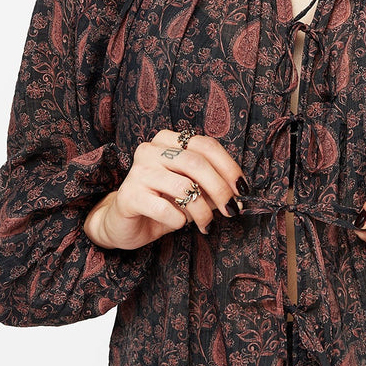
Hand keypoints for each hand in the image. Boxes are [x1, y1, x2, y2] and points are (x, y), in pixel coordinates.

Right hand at [83, 130, 247, 250]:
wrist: (123, 223)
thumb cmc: (161, 203)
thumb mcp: (191, 191)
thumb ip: (210, 186)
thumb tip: (237, 193)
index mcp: (168, 141)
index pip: (206, 145)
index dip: (229, 167)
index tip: (242, 190)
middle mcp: (151, 150)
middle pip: (196, 163)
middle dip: (220, 189)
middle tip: (231, 210)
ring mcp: (138, 171)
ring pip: (183, 186)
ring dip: (202, 210)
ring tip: (206, 224)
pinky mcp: (129, 195)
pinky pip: (165, 208)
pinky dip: (179, 220)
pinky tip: (178, 224)